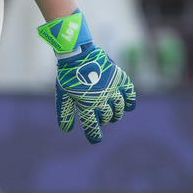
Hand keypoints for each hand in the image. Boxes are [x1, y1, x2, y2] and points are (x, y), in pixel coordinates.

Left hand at [38, 10, 135, 143]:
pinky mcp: (119, 78)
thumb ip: (65, 112)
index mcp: (86, 104)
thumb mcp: (63, 94)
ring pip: (118, 108)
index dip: (94, 135)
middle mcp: (101, 99)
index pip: (92, 125)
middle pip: (106, 117)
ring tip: (113, 115)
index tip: (96, 140)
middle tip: (100, 120)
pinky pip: (129, 93)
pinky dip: (130, 101)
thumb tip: (66, 130)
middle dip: (103, 121)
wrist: (78, 53)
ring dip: (116, 114)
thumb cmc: (68, 75)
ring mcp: (112, 89)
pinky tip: (128, 106)